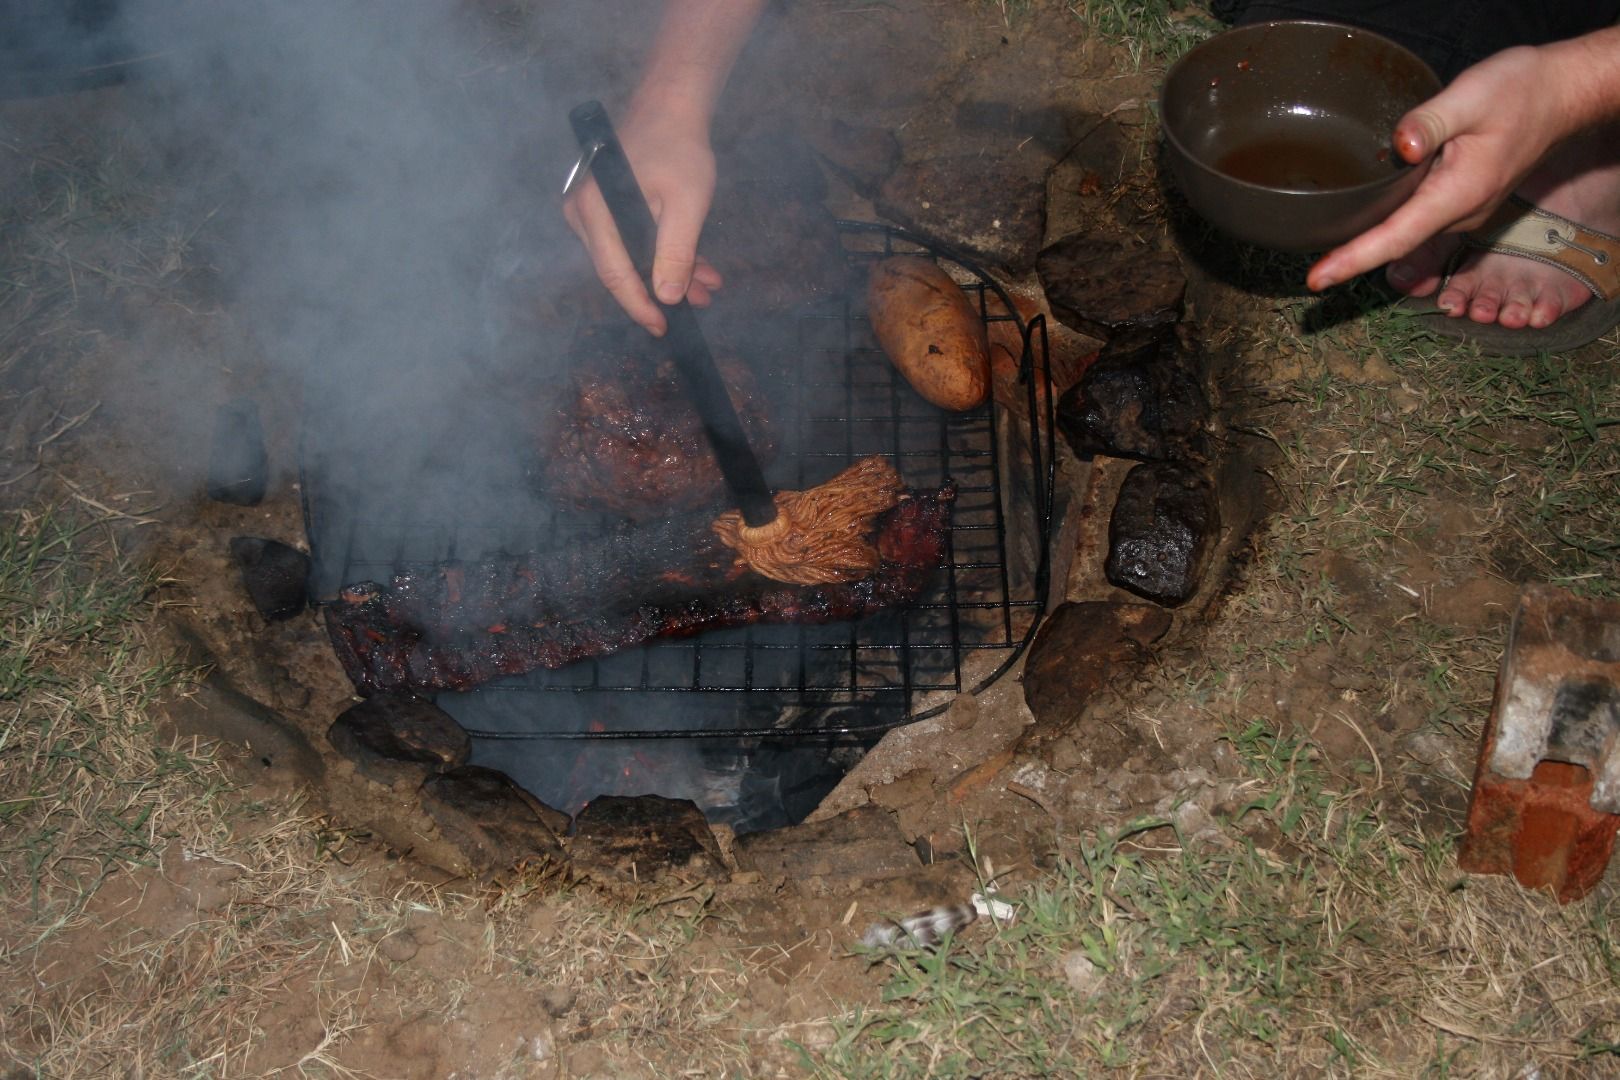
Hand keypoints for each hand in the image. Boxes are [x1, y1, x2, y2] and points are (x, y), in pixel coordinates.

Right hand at [563, 111, 724, 335]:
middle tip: (700, 303)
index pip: (614, 275)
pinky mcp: (603, 205)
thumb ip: (676, 253)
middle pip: (620, 268)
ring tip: (708, 285)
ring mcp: (589, 209)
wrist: (670, 106)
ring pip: (630, 257)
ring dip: (669, 272)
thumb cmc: (678, 148)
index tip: (664, 327)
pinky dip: (662, 253)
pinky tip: (697, 265)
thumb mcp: (686, 204)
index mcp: (595, 212)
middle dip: (663, 290)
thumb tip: (668, 297)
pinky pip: (630, 240)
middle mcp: (582, 213)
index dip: (640, 306)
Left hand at [1306, 45, 1580, 291]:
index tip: (1318, 279)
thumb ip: (1432, 120)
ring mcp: (1463, 211)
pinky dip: (1390, 232)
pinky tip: (1363, 228)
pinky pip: (1420, 224)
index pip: (1395, 237)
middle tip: (1311, 278)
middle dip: (1353, 262)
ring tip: (1326, 261)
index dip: (1354, 259)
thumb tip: (1401, 145)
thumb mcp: (1473, 96)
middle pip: (1396, 247)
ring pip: (1408, 237)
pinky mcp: (1462, 201)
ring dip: (1370, 249)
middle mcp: (1460, 213)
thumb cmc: (1522, 92)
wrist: (1563, 95)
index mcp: (1457, 194)